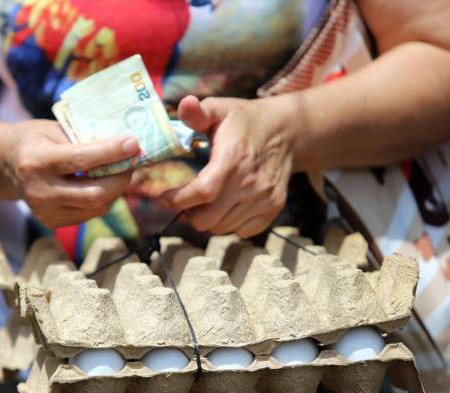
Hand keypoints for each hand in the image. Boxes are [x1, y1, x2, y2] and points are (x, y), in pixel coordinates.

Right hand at [4, 120, 139, 227]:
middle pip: (94, 194)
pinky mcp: (52, 222)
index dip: (111, 152)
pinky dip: (104, 199)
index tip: (133, 144)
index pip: (81, 160)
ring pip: (96, 207)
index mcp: (36, 161)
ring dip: (116, 189)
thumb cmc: (36, 140)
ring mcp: (44, 210)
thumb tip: (124, 146)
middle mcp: (39, 190)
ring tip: (122, 171)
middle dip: (121, 178)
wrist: (6, 164)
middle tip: (132, 161)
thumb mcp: (54, 129)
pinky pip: (90, 213)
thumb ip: (84, 138)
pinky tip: (105, 184)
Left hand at [161, 95, 294, 237]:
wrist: (285, 131)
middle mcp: (251, 183)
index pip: (202, 192)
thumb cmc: (244, 121)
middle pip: (206, 219)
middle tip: (187, 198)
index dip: (178, 200)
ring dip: (208, 218)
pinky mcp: (273, 208)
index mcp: (232, 159)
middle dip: (189, 211)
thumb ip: (198, 112)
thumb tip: (185, 105)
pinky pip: (242, 231)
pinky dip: (229, 224)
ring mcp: (264, 198)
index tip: (164, 196)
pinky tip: (227, 205)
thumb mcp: (220, 109)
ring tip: (206, 201)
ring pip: (221, 228)